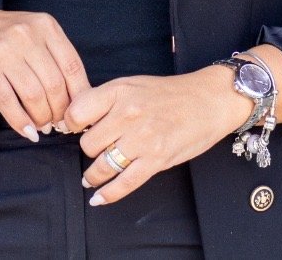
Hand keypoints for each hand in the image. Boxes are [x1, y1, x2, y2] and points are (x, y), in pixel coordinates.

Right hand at [0, 2, 89, 138]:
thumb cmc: (5, 36)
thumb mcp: (35, 34)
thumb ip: (56, 59)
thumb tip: (78, 100)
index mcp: (46, 25)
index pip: (73, 67)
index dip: (79, 96)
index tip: (78, 113)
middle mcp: (26, 35)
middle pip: (55, 84)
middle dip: (60, 111)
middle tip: (58, 122)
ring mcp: (4, 51)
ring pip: (34, 96)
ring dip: (41, 118)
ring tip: (42, 125)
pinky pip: (8, 103)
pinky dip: (21, 122)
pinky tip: (27, 131)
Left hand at [67, 67, 249, 205]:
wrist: (209, 100)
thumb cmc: (170, 93)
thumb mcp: (133, 84)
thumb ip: (105, 99)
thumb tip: (76, 119)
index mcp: (119, 91)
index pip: (77, 112)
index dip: (72, 124)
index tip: (76, 130)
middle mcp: (128, 114)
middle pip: (88, 143)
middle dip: (90, 149)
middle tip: (98, 148)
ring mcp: (143, 138)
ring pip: (103, 165)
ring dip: (94, 175)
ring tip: (90, 177)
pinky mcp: (156, 159)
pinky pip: (125, 183)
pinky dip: (109, 194)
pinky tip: (98, 198)